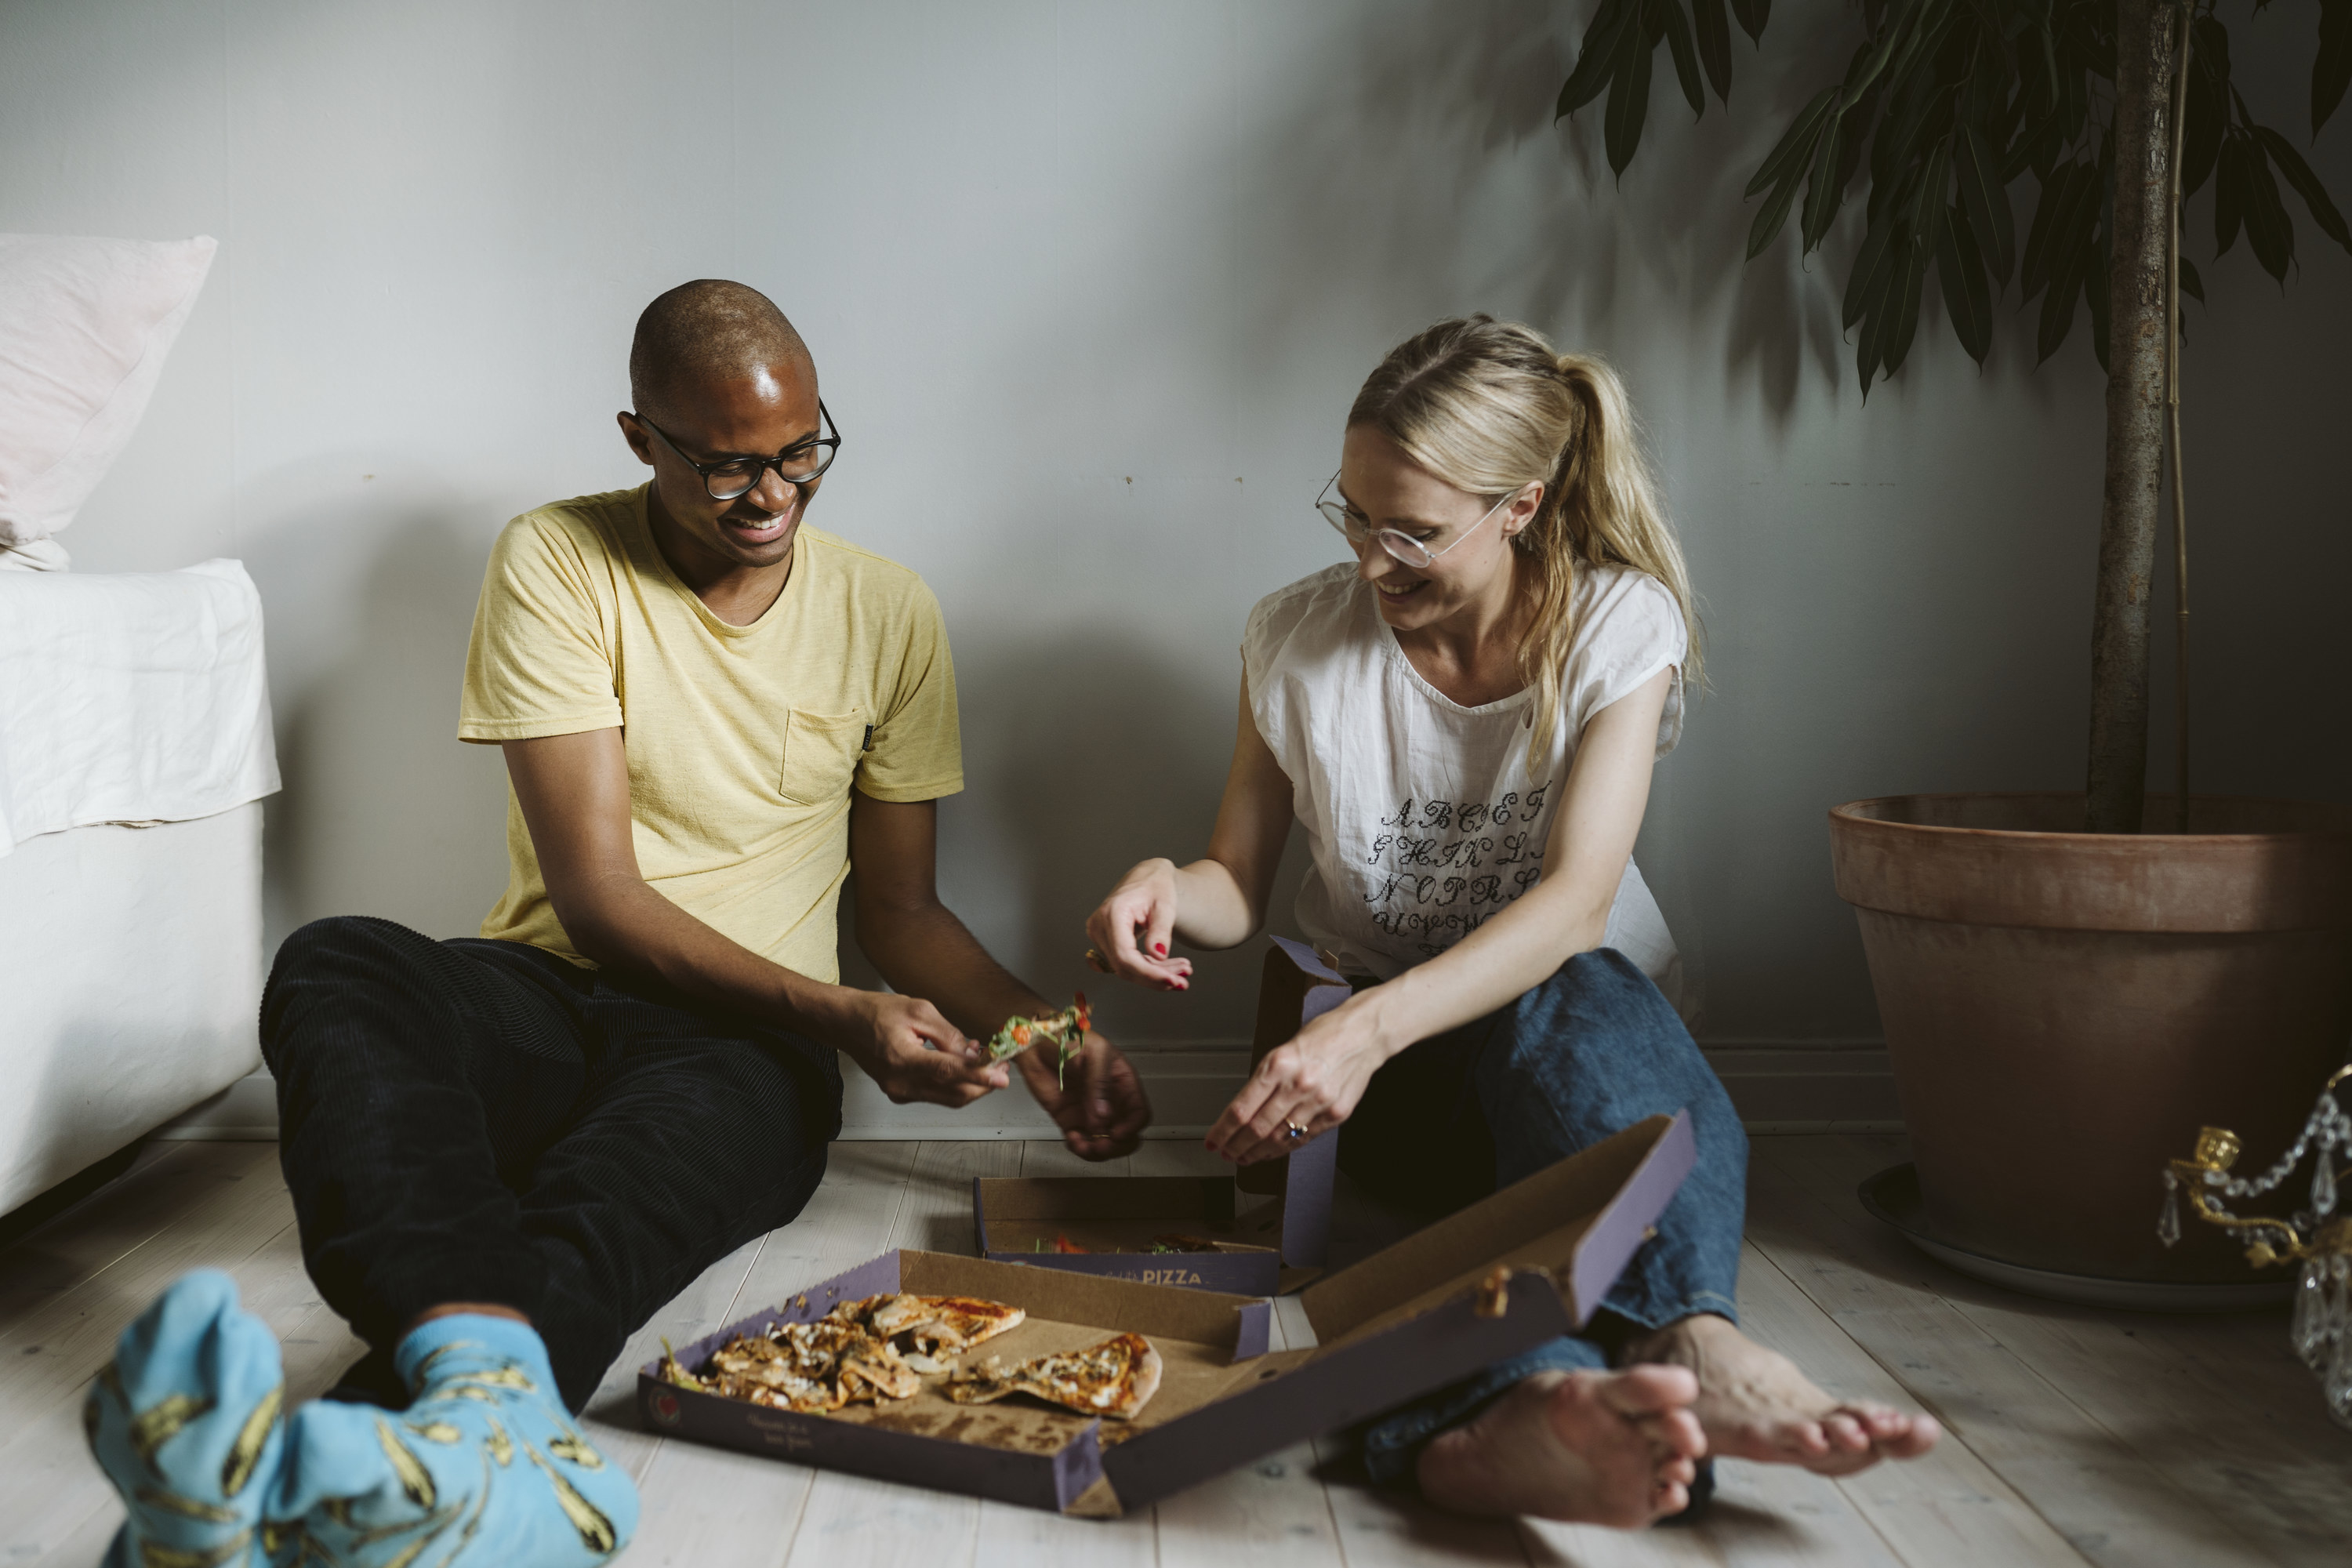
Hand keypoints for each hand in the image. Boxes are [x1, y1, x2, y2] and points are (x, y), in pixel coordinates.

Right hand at [831, 991, 1006, 1107]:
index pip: (949, 1072)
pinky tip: (962, 1066)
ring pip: (948, 1098)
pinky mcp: (901, 1094)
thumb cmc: (875, 1012)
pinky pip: (936, 1094)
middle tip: (1002, 1068)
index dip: (979, 1076)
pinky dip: (954, 1084)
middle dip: (983, 1083)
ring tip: (986, 1063)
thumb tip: (972, 1052)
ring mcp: (900, 1092)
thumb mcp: (917, 1009)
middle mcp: (901, 1083)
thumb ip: (948, 1033)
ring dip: (971, 1084)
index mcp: (902, 1059)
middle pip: (953, 1093)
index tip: (1001, 1076)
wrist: (845, 1023)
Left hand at [1014, 1029, 1151, 1159]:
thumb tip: (1103, 1115)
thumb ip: (1099, 1084)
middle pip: (1127, 1133)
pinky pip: (1082, 1142)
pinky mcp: (1070, 1120)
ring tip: (1083, 1145)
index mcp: (1122, 1082)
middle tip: (1102, 1144)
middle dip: (1117, 1144)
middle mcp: (1109, 1100)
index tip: (1117, 1132)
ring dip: (1097, 1150)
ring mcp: (1090, 1112)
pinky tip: (1072, 1139)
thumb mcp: (1092, 1053)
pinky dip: (1079, 1148)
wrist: (1034, 1042)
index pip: (1139, 1112)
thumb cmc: (1065, 1037)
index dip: (1132, 1126)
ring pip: (1105, 1142)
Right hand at [1085, 858, 1194, 991]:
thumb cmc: (1157, 885)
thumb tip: (1158, 955)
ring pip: (1125, 968)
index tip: (1172, 980)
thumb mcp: (1165, 905)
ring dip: (1153, 976)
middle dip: (1155, 977)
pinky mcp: (1104, 941)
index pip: (1125, 955)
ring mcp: (1098, 934)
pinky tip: (1165, 971)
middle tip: (1183, 980)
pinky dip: (1144, 971)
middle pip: (1124, 966)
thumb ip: (1160, 930)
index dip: (1148, 973)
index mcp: (1112, 913)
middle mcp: (1099, 925)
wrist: (1148, 877)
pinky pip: (1123, 963)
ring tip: (1181, 971)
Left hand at [1204, 998, 1389, 1164]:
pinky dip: (1283, 1149)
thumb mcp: (1284, 1049)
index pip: (1241, 1109)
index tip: (1213, 1140)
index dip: (1222, 1131)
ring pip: (1280, 1139)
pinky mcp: (1336, 1113)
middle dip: (1236, 1146)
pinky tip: (1271, 1152)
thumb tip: (1243, 1110)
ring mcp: (1319, 1101)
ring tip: (1243, 1157)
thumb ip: (1265, 1079)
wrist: (1364, 1034)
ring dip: (1257, 1152)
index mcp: (1279, 1064)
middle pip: (1257, 1129)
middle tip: (1225, 1152)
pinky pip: (1304, 1139)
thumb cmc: (1323, 1035)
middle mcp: (1298, 1084)